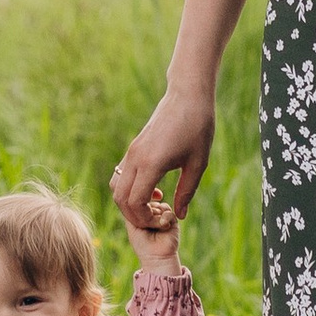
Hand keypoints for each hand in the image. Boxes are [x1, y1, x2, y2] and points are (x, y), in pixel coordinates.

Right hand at [111, 87, 216, 231]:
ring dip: (129, 201)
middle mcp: (136, 157)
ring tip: (153, 205)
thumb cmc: (197, 127)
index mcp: (151, 163)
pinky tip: (154, 189)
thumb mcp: (198, 164)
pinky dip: (131, 188)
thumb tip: (180, 216)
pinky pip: (122, 174)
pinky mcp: (134, 146)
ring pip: (117, 186)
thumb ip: (186, 192)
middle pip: (120, 197)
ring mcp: (133, 151)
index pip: (134, 202)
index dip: (144, 218)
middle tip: (155, 219)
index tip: (160, 221)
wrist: (187, 95)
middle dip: (133, 215)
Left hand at [115, 184, 184, 271]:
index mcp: (142, 214)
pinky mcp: (173, 221)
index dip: (139, 202)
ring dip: (155, 214)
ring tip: (155, 226)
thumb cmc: (142, 245)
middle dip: (147, 210)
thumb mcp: (132, 225)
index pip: (140, 200)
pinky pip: (168, 210)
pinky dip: (164, 217)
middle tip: (146, 223)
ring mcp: (163, 216)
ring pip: (159, 204)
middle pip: (149, 199)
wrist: (156, 258)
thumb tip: (130, 193)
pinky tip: (163, 226)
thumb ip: (130, 208)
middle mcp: (153, 213)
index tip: (138, 208)